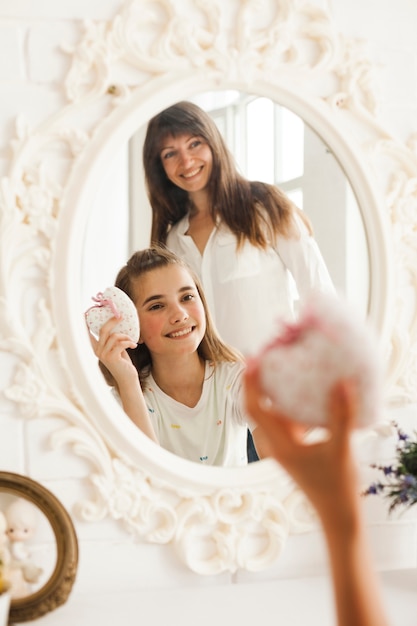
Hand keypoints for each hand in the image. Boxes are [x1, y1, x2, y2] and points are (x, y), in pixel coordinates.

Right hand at [87, 316, 137, 384]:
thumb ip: (113, 339)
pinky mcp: (112, 358)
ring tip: (131, 341)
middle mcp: (98, 351)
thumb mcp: (116, 349)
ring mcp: (104, 355)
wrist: (127, 378)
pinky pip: (121, 344)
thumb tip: (117, 323)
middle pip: (103, 330)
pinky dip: (129, 342)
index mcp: (96, 348)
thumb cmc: (123, 362)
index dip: (84, 324)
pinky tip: (134, 346)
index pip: (87, 334)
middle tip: (121, 317)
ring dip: (126, 336)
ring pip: (114, 336)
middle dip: (112, 321)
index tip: (82, 313)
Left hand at [244, 362, 358, 522]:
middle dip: (256, 381)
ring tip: (279, 366)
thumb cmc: (337, 488)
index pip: (255, 407)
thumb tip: (341, 384)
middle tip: (264, 355)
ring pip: (268, 413)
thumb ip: (341, 416)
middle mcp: (275, 445)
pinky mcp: (291, 448)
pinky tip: (300, 391)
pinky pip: (282, 420)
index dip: (250, 382)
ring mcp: (282, 447)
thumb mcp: (341, 448)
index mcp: (280, 445)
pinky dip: (285, 403)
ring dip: (270, 391)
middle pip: (256, 407)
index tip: (254, 359)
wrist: (338, 516)